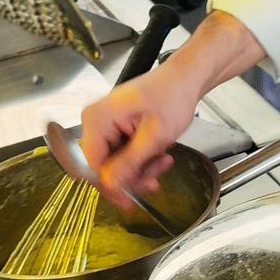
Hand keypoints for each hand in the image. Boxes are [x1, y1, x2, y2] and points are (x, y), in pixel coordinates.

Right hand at [79, 9, 260, 209]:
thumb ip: (130, 162)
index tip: (128, 202)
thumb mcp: (155, 135)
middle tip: (155, 179)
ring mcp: (106, 124)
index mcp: (98, 119)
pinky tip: (160, 155)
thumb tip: (110, 185)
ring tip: (163, 161)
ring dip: (140, 168)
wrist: (186, 78)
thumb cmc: (172, 96)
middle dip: (131, 176)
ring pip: (116, 162)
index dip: (111, 185)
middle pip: (104, 165)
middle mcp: (96, 120)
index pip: (93, 164)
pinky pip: (123, 153)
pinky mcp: (116, 127)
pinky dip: (141, 159)